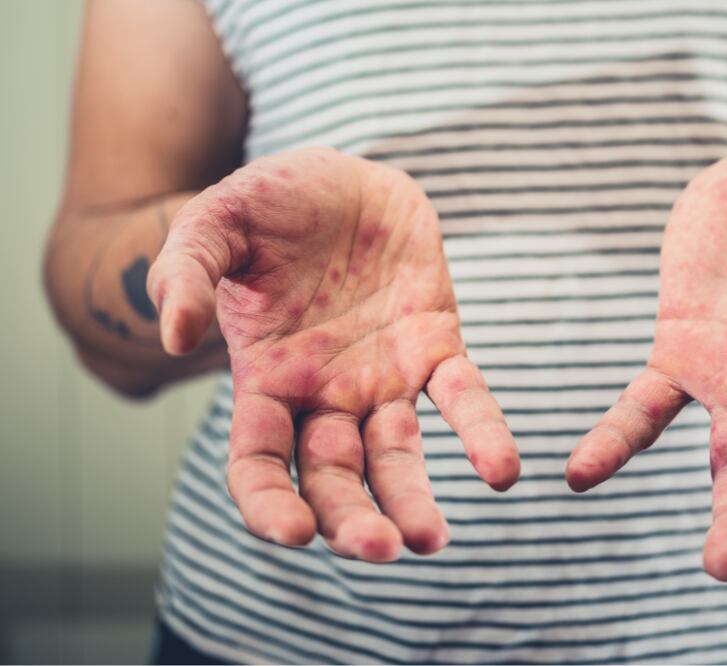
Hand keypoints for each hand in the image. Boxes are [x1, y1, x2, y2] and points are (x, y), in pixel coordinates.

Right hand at [148, 148, 519, 560]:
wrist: (342, 177)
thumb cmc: (270, 204)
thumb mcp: (216, 223)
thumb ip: (186, 272)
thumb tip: (174, 335)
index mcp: (265, 379)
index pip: (258, 463)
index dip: (268, 504)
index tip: (292, 533)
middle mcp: (324, 394)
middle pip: (333, 477)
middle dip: (351, 520)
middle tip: (381, 550)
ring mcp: (382, 376)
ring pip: (396, 455)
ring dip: (412, 500)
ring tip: (430, 541)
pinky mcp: (434, 346)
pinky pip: (463, 397)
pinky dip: (482, 432)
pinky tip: (501, 471)